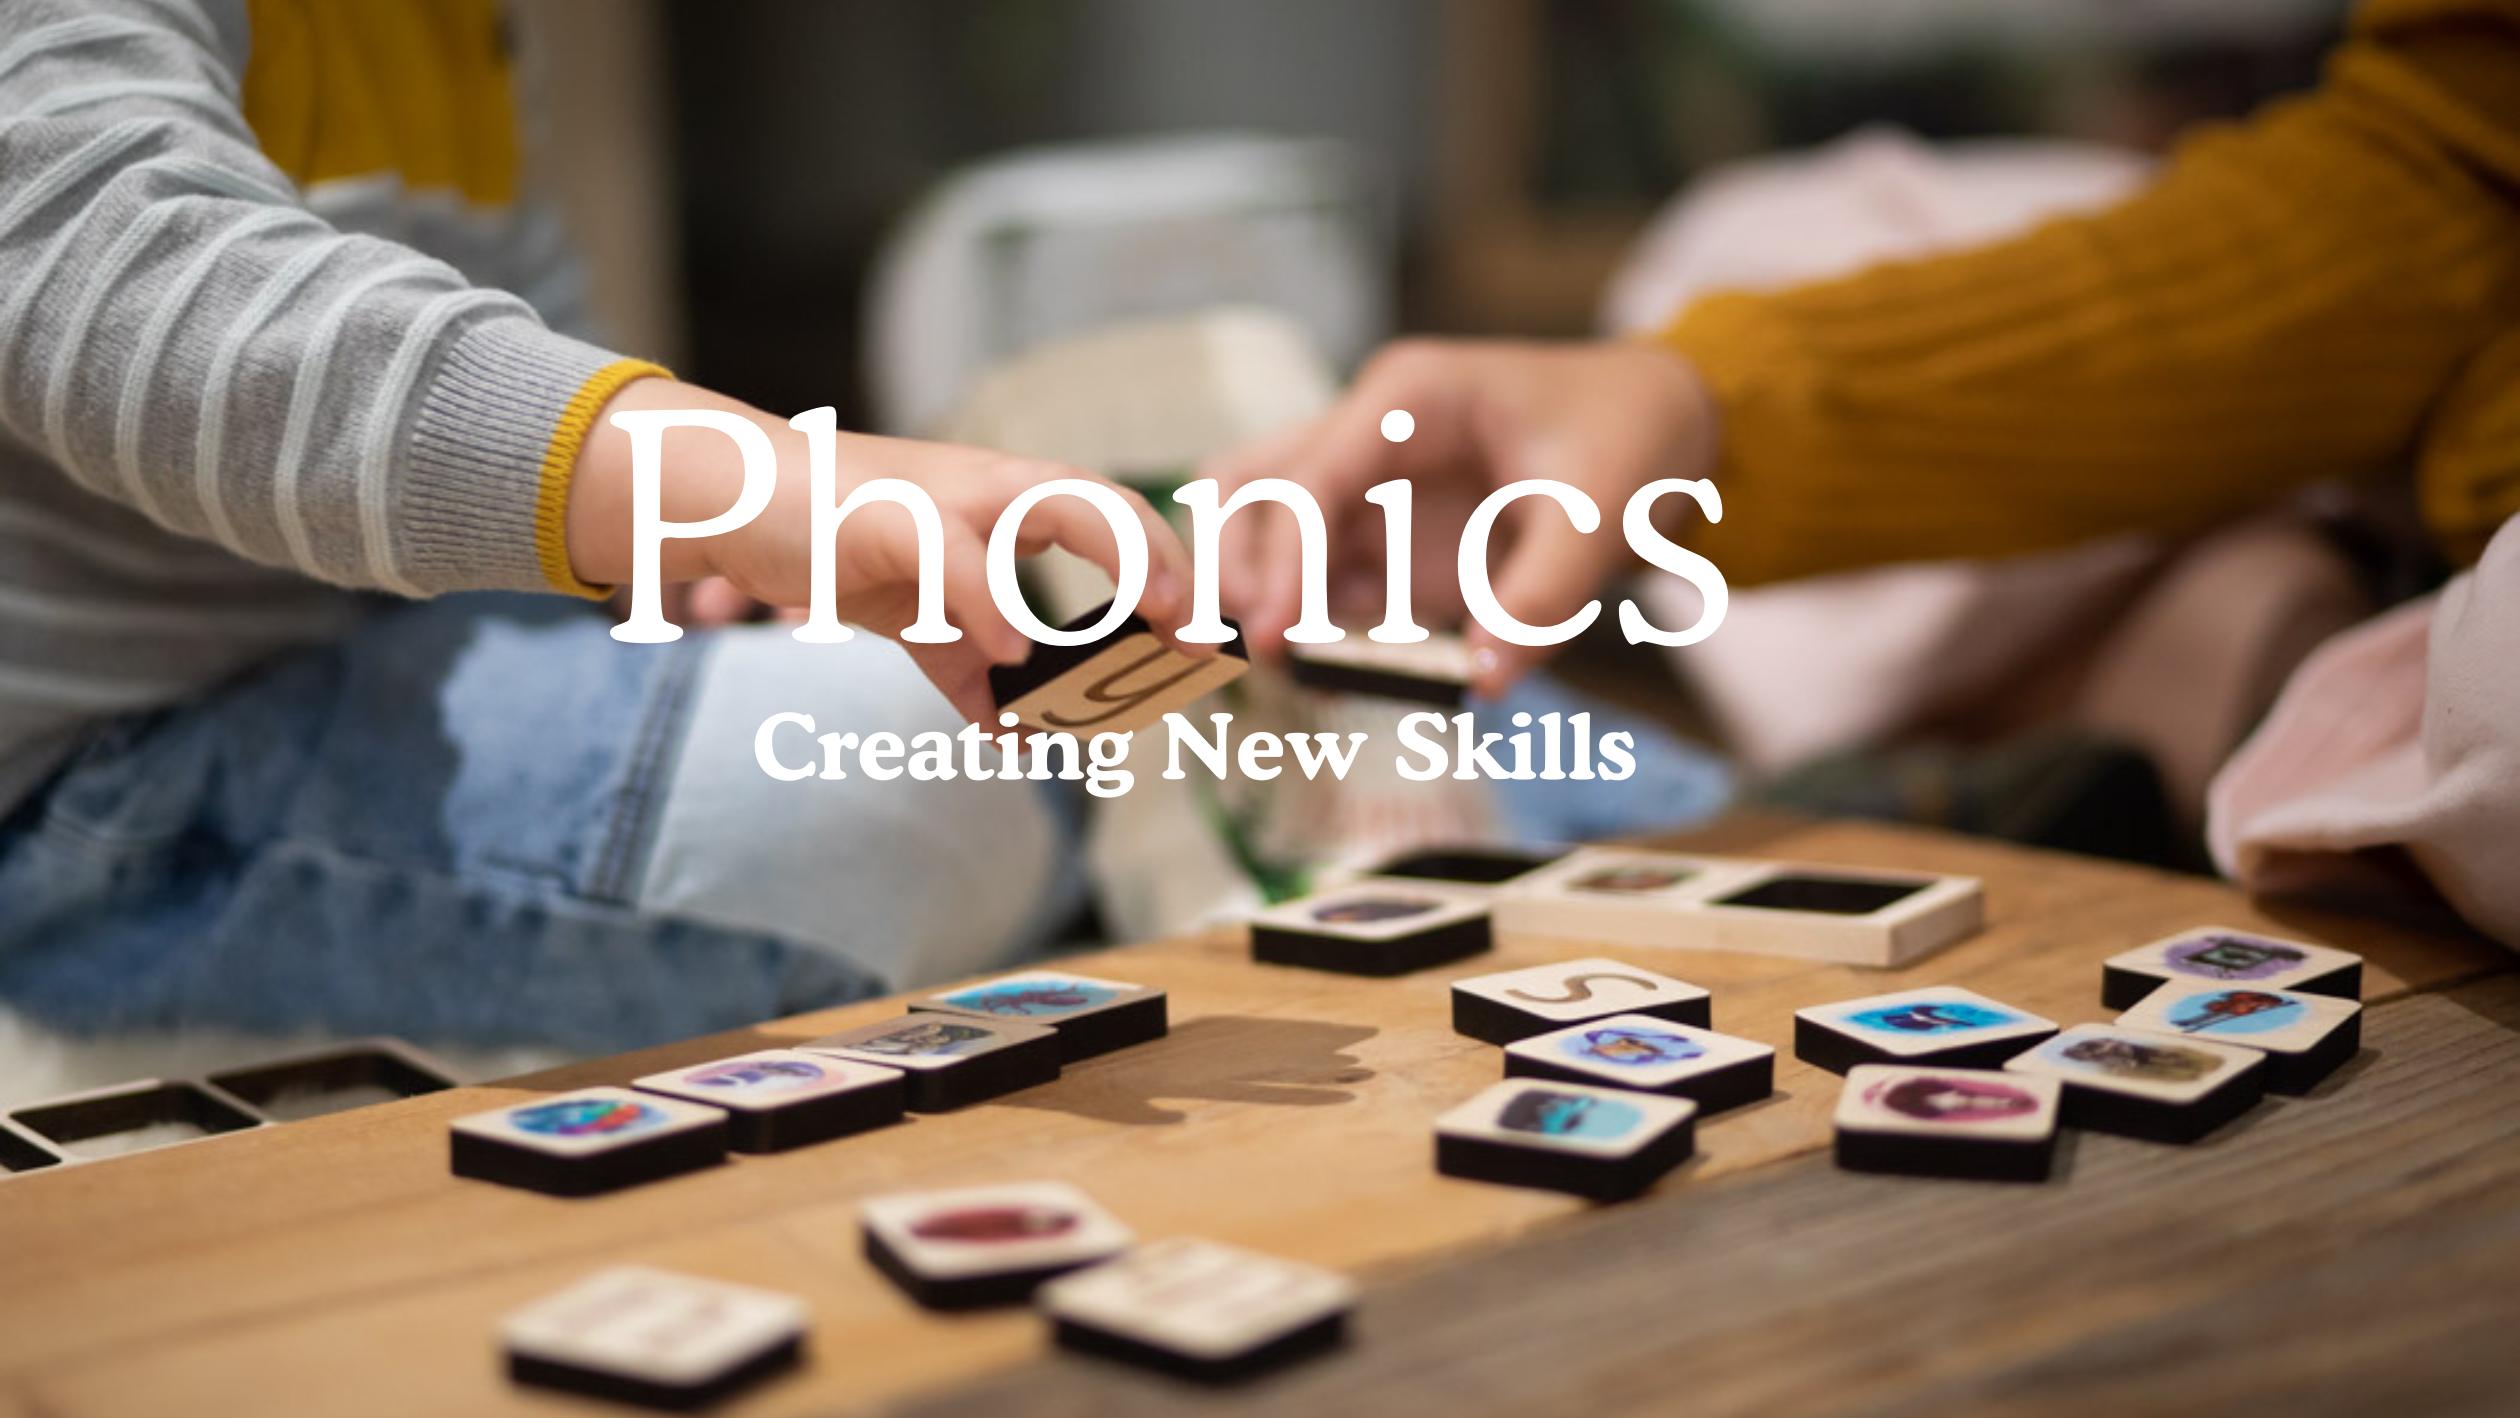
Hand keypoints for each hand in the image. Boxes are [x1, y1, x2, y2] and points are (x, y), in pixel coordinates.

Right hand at [568, 379, 1202, 722]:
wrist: (739, 501)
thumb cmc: (840, 545)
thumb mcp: (921, 619)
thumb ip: (972, 673)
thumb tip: (1017, 737)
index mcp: (1011, 504)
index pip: (1114, 518)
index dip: (1168, 567)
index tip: (1207, 631)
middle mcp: (992, 487)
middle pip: (1107, 500)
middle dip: (1167, 559)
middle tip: (1202, 627)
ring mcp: (944, 495)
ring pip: (1057, 503)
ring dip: (1120, 556)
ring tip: (1160, 616)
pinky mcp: (888, 517)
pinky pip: (953, 553)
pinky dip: (989, 598)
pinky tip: (1010, 649)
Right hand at [1203, 339, 1717, 695]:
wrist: (1663, 429)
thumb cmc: (1628, 443)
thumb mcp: (1601, 515)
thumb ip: (1542, 596)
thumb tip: (1483, 678)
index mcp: (1410, 400)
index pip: (1311, 475)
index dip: (1284, 557)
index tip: (1276, 635)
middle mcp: (1369, 435)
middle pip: (1251, 486)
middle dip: (1231, 564)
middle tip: (1250, 648)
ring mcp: (1370, 486)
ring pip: (1263, 529)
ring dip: (1254, 596)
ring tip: (1272, 670)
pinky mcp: (1386, 536)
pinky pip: (1315, 579)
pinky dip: (1304, 627)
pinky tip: (1323, 678)